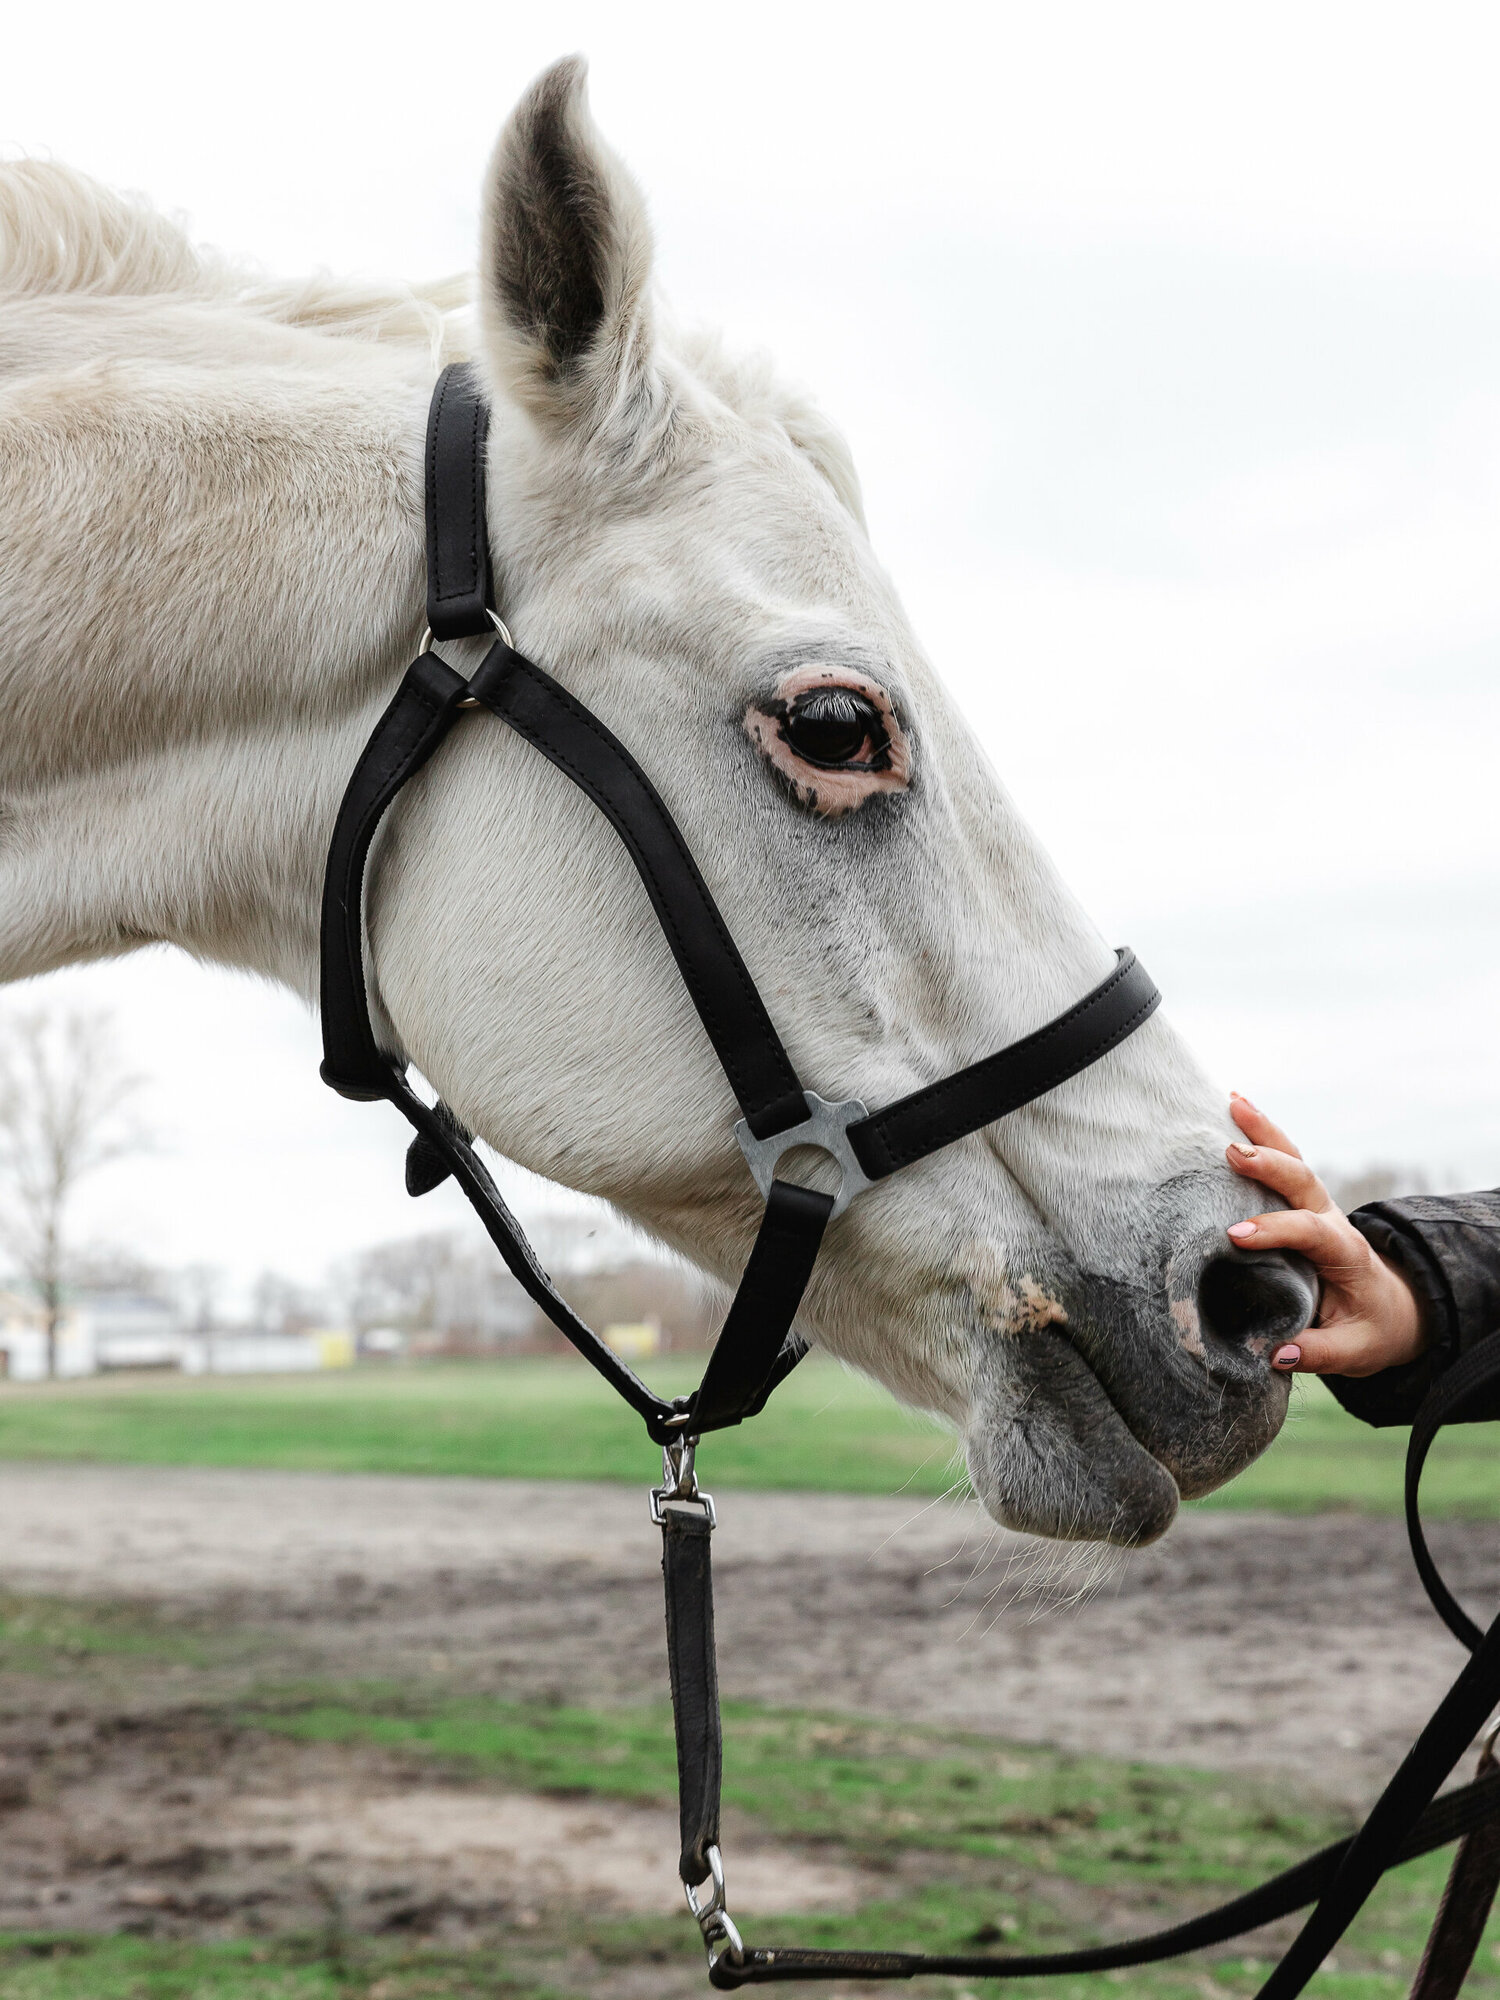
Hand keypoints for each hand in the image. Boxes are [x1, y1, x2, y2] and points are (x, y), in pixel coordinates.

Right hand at [1224, 1095, 1427, 1376]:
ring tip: (1233, 1101)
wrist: (1391, 1307)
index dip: (1274, 1230)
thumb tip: (1275, 1352)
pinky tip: (1234, 1108)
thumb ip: (1318, 1353)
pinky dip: (1261, 1134)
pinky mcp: (1300, 1204)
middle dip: (1270, 1163)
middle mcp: (1331, 1221)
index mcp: (1346, 1253)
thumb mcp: (1355, 1353)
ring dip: (1265, 1130)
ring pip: (1294, 1160)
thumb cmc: (1370, 1328)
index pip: (1310, 1231)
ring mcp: (1315, 1207)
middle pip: (1304, 1181)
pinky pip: (1282, 1163)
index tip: (1234, 1236)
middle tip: (1231, 1152)